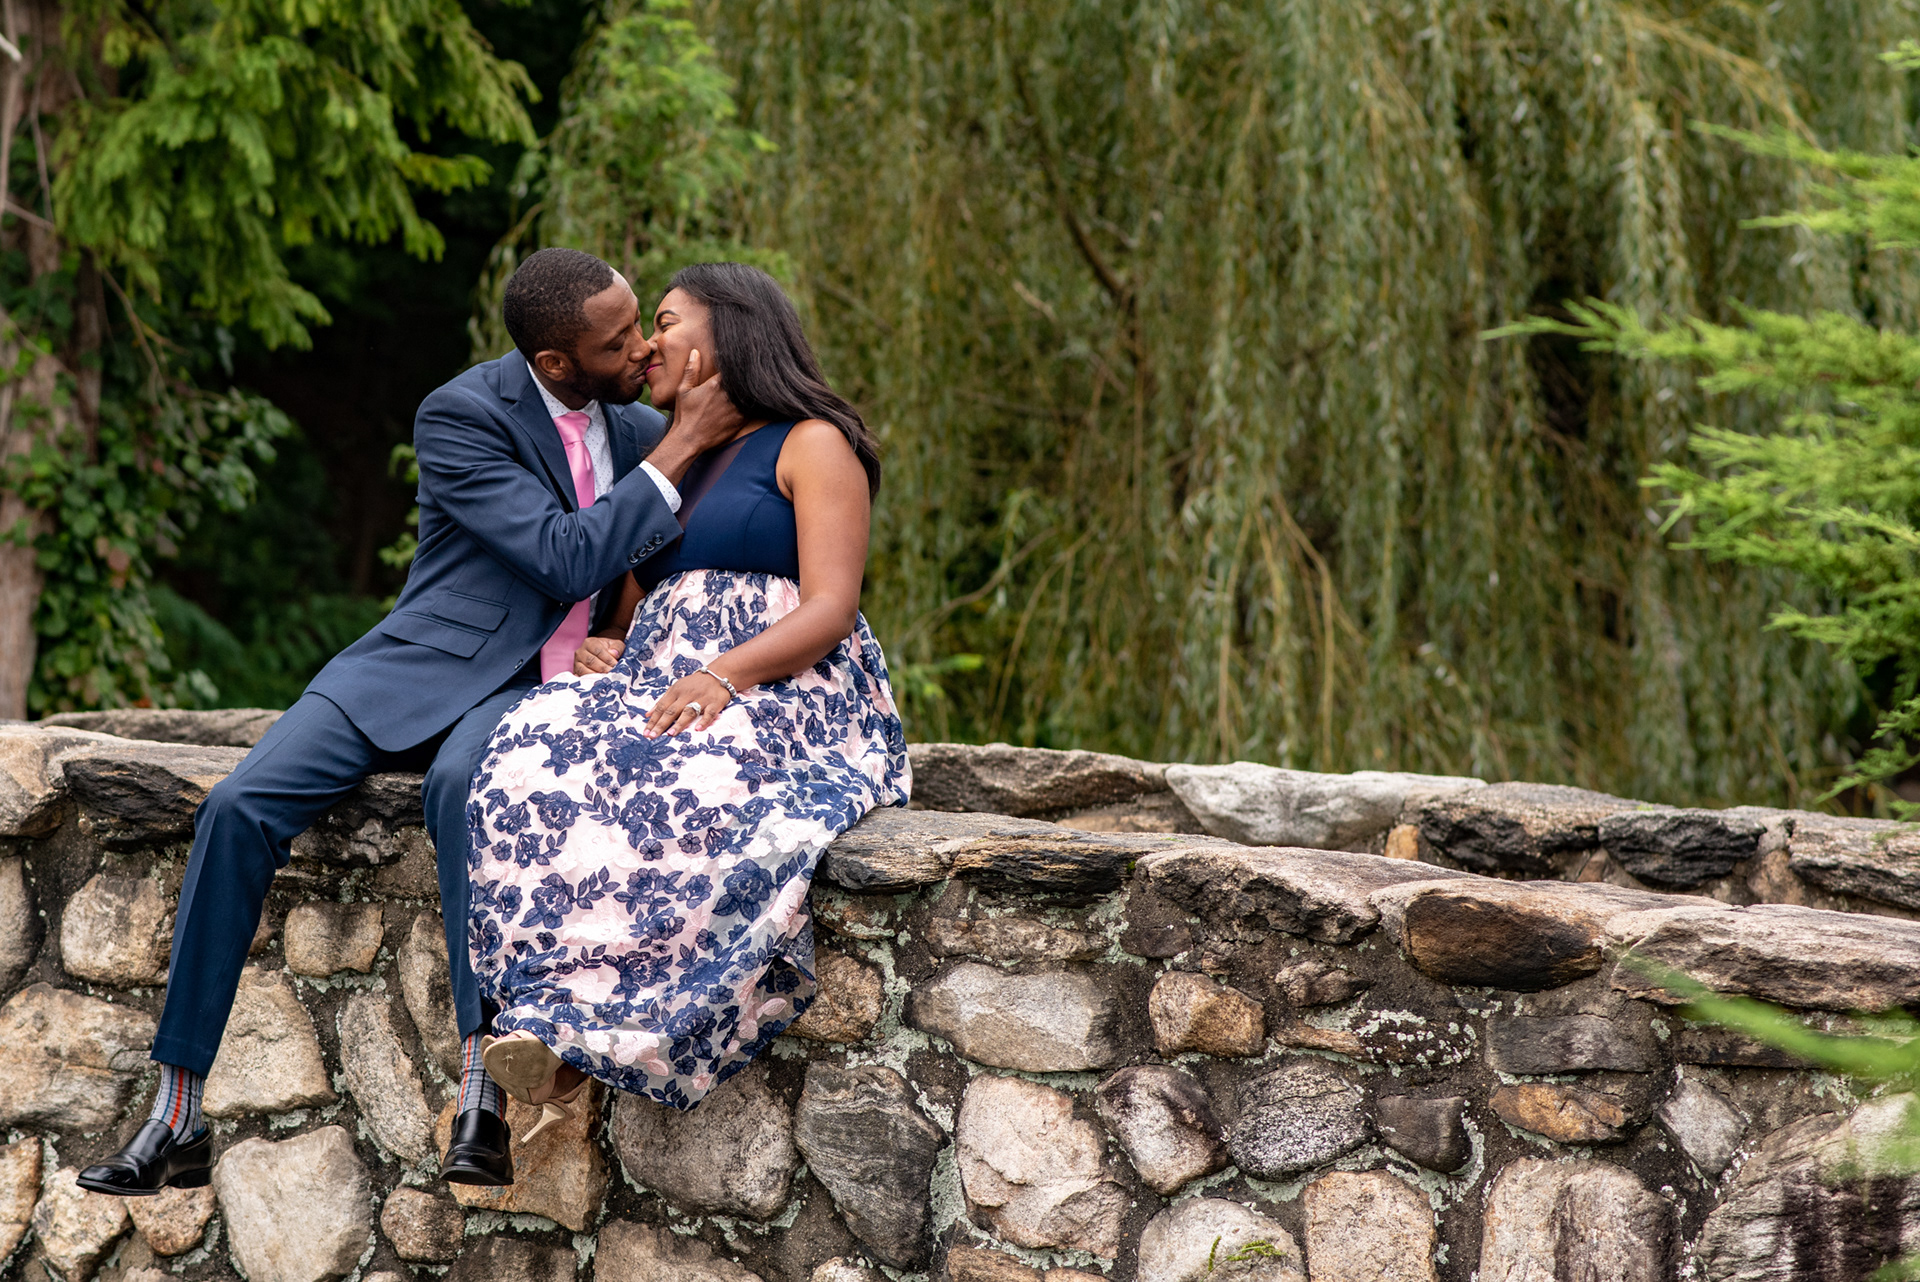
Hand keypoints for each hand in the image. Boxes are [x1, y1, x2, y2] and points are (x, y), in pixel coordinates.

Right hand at [573, 636, 624, 675]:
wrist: (602, 654)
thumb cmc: (609, 649)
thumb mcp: (616, 645)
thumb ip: (617, 647)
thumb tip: (614, 654)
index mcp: (590, 643)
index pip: (598, 651)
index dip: (607, 659)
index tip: (615, 664)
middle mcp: (580, 651)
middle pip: (591, 661)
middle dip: (603, 668)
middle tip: (612, 672)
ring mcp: (576, 662)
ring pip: (584, 670)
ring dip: (596, 675)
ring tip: (606, 677)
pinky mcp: (576, 671)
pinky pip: (581, 676)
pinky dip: (590, 680)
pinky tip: (598, 681)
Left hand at [643, 670, 733, 737]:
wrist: (718, 674)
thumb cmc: (694, 684)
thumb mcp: (676, 688)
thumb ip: (662, 701)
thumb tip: (648, 715)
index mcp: (676, 691)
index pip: (661, 707)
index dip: (653, 720)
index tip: (646, 732)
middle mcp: (687, 695)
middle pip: (672, 711)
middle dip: (661, 724)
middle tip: (652, 736)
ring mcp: (701, 699)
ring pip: (688, 712)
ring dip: (679, 724)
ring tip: (670, 734)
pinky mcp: (715, 703)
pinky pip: (709, 713)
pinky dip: (704, 721)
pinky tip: (698, 729)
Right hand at [649, 350, 746, 482]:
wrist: (689, 440)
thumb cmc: (685, 415)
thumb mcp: (684, 390)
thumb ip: (691, 370)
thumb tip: (695, 352)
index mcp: (716, 384)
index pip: (732, 368)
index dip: (738, 363)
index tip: (743, 359)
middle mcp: (728, 395)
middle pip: (744, 380)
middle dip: (747, 375)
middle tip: (757, 369)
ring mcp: (736, 409)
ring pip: (751, 394)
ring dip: (753, 389)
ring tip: (760, 382)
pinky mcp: (741, 421)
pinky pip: (753, 409)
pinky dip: (754, 403)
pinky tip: (757, 399)